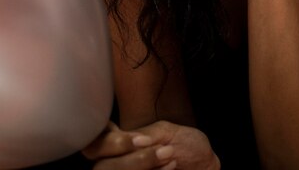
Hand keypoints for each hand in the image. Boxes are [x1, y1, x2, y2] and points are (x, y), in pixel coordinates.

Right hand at [83, 120, 219, 169]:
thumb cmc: (185, 147)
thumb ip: (145, 134)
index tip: (139, 140)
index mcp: (118, 145)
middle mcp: (114, 163)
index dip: (108, 143)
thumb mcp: (166, 132)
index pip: (94, 144)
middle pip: (100, 167)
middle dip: (132, 161)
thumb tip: (130, 139)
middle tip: (161, 151)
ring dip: (142, 166)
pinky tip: (170, 169)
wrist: (204, 165)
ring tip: (170, 158)